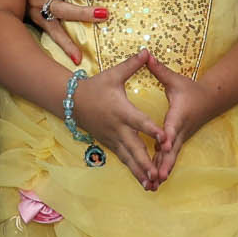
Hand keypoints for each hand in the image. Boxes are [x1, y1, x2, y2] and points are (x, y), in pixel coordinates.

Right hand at [70, 50, 162, 188]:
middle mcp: (118, 128)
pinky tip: (144, 182)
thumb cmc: (95, 86)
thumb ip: (132, 65)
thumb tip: (147, 51)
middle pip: (134, 147)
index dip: (152, 130)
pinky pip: (124, 160)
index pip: (139, 121)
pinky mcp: (110, 144)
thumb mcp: (114, 74)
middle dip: (146, 162)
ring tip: (153, 185)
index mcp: (121, 111)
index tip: (165, 139)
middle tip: (158, 174)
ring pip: (129, 158)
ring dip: (140, 172)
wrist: (72, 101)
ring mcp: (113, 139)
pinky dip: (134, 171)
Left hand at [144, 53, 216, 181]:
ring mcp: (180, 139)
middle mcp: (180, 130)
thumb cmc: (189, 89)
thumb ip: (159, 70)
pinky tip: (154, 182)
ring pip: (171, 158)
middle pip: (172, 149)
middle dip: (165, 163)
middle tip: (157, 176)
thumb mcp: (175, 80)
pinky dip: (162, 169)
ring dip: (163, 171)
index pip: (173, 127)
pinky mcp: (178, 144)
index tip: (164, 146)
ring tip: (153, 185)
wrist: (209, 100)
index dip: (168, 136)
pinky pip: (169, 158)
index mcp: (179, 114)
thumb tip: (146, 55)